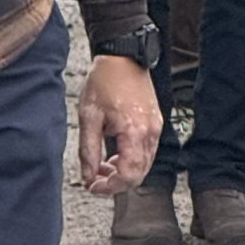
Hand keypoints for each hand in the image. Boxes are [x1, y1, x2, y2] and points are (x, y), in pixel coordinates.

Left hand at [77, 57, 162, 194]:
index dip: (110, 187)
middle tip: (95, 179)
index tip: (93, 186)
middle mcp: (151, 133)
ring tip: (102, 164)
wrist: (122, 57)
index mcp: (134, 132)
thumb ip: (88, 150)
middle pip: (139, 175)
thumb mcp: (88, 117)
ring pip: (144, 166)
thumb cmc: (104, 82)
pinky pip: (147, 152)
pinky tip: (114, 153)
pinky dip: (131, 160)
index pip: (128, 175)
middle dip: (116, 182)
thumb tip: (87, 176)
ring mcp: (156, 128)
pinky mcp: (156, 124)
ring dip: (123, 171)